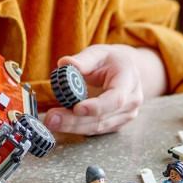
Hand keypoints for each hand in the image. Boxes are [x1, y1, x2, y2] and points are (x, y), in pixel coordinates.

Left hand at [42, 45, 158, 135]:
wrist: (125, 71)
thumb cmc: (110, 61)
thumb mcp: (98, 53)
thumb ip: (83, 60)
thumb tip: (64, 64)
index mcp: (129, 80)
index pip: (116, 98)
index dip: (97, 107)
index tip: (76, 108)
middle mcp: (132, 101)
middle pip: (102, 117)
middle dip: (74, 120)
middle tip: (51, 119)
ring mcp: (125, 115)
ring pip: (96, 127)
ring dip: (72, 127)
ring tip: (51, 121)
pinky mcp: (115, 124)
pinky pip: (94, 129)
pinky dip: (75, 128)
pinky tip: (60, 123)